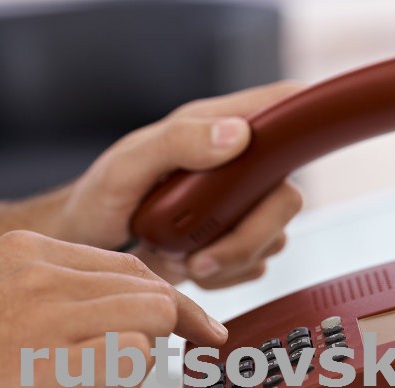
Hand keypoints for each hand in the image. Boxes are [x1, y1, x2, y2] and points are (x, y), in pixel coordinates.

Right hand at [0, 230, 226, 387]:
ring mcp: (50, 312)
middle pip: (150, 291)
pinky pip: (135, 358)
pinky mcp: (57, 360)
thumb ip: (61, 296)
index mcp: (28, 251)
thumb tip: (127, 312)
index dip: (167, 303)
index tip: (195, 325)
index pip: (130, 267)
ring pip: (153, 321)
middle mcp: (42, 271)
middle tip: (129, 370)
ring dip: (133, 367)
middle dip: (157, 337)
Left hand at [57, 81, 304, 287]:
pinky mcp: (237, 241)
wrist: (87, 244)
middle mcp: (238, 165)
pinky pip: (256, 266)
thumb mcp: (127, 165)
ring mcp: (241, 206)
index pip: (282, 104)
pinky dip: (222, 276)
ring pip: (275, 239)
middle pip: (287, 197)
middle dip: (249, 237)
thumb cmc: (101, 196)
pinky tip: (188, 266)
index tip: (307, 138)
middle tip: (199, 255)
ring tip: (179, 256)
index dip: (308, 112)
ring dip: (227, 261)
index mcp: (216, 127)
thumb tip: (238, 135)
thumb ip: (177, 143)